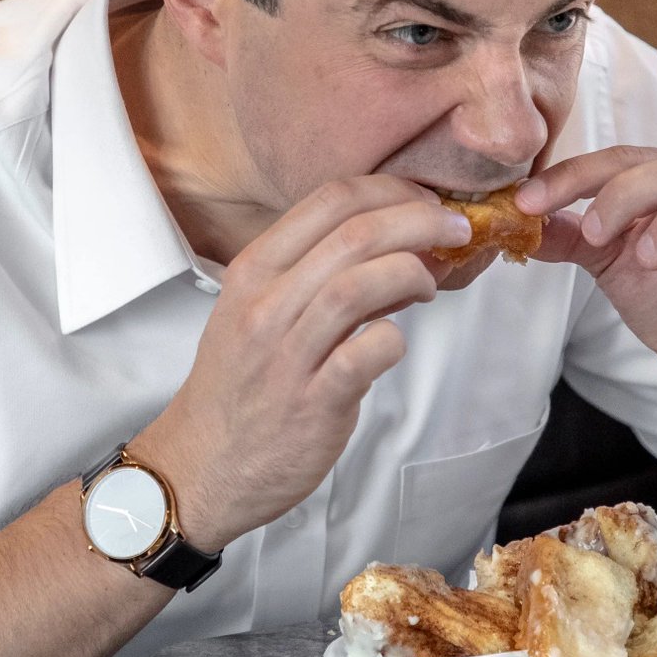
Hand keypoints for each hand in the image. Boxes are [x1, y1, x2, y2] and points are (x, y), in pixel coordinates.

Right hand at [132, 176, 472, 549]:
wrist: (201, 465)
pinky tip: (395, 342)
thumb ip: (315, 274)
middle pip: (354, 234)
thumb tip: (393, 245)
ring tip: (430, 284)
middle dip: (419, 222)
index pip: (328, 200)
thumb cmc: (239, 385)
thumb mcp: (256, 311)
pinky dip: (395, 339)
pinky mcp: (313, 402)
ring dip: (412, 273)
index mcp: (253, 270)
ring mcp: (287, 354)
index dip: (390, 191)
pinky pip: (368, 352)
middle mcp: (265, 304)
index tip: (422, 202)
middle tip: (454, 231)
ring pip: (360, 285)